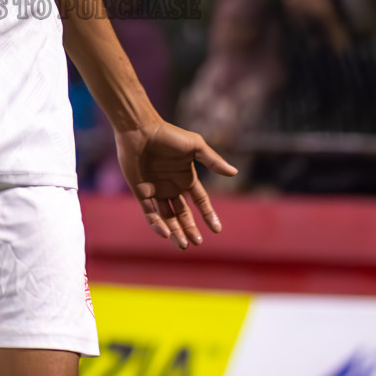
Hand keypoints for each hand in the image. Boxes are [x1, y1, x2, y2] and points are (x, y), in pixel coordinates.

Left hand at [114, 120, 237, 248]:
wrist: (140, 130)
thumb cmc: (168, 135)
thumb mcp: (195, 146)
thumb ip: (212, 161)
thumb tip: (234, 173)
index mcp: (186, 177)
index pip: (200, 202)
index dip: (208, 215)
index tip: (217, 230)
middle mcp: (172, 186)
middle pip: (183, 214)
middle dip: (190, 229)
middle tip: (197, 243)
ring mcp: (156, 191)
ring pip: (168, 218)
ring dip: (176, 232)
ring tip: (184, 245)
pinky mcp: (141, 192)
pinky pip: (150, 213)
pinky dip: (158, 225)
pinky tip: (166, 233)